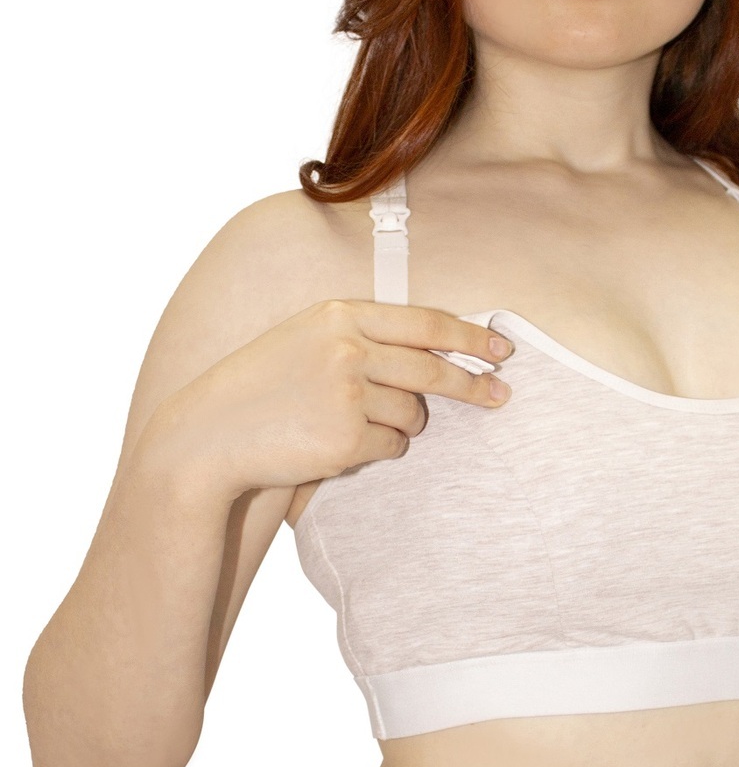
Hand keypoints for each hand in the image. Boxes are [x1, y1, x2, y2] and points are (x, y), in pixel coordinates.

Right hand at [139, 299, 512, 501]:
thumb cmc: (260, 388)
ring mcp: (348, 393)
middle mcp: (348, 348)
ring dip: (401, 426)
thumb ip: (360, 336)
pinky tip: (338, 445)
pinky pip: (391, 447)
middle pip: (432, 368)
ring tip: (352, 425)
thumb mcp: (305, 339)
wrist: (208, 436)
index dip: (468, 336)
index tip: (500, 348)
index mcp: (340, 315)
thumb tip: (433, 348)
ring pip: (412, 415)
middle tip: (501, 395)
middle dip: (473, 384)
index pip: (424, 322)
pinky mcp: (347, 438)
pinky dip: (377, 450)